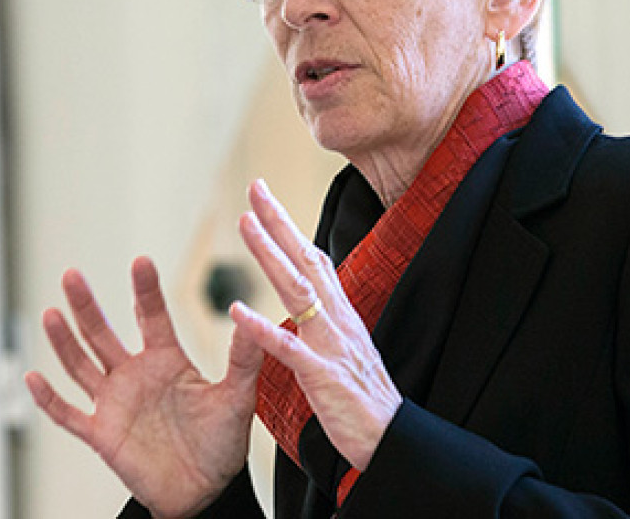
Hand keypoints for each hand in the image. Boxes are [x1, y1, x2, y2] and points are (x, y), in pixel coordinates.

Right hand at [25, 256, 263, 517]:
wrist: (204, 492)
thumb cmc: (220, 445)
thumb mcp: (237, 398)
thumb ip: (243, 359)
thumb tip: (249, 317)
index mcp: (166, 361)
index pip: (151, 317)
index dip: (145, 291)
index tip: (140, 262)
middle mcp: (135, 375)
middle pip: (103, 333)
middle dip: (87, 306)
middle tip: (73, 274)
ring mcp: (114, 403)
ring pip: (81, 365)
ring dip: (64, 342)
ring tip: (52, 313)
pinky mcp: (102, 434)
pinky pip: (69, 414)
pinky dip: (50, 399)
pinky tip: (34, 377)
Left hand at [230, 179, 401, 470]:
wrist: (392, 440)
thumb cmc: (362, 400)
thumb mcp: (343, 351)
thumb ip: (324, 324)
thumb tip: (308, 300)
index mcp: (339, 315)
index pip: (313, 260)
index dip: (289, 227)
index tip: (266, 199)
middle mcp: (337, 321)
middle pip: (305, 261)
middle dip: (278, 222)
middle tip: (254, 188)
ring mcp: (331, 345)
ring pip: (296, 290)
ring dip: (269, 255)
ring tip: (244, 225)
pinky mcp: (322, 377)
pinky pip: (289, 349)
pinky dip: (262, 329)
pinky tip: (237, 311)